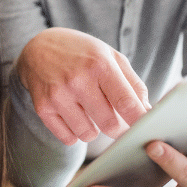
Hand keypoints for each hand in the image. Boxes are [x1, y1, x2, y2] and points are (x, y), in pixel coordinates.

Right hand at [18, 28, 149, 144]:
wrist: (38, 48)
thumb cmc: (82, 53)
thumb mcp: (111, 57)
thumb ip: (133, 84)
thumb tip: (147, 113)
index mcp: (99, 64)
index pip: (126, 102)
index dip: (139, 121)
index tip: (146, 129)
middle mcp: (77, 80)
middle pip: (109, 124)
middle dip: (119, 129)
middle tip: (118, 123)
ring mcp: (57, 95)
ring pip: (87, 135)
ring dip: (94, 130)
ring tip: (90, 114)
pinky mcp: (43, 108)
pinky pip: (68, 138)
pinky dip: (75, 133)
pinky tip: (74, 117)